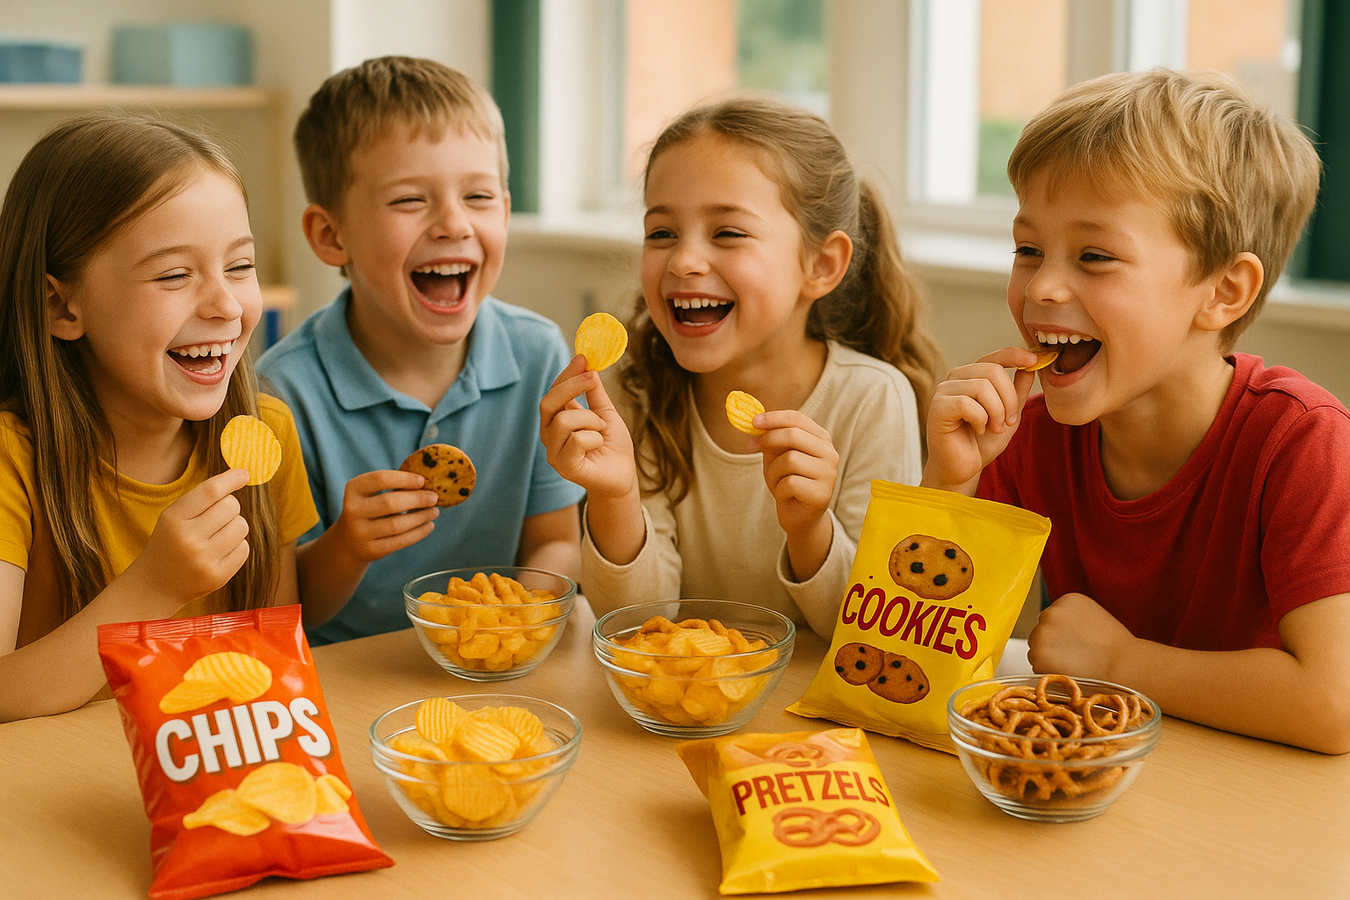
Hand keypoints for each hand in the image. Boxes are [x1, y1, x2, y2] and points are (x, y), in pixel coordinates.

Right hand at [130, 468, 252, 603]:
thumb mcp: (174, 517)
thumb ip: (203, 498)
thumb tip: (242, 475)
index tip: (244, 474)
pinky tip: (219, 552)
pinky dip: (236, 546)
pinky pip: (244, 548)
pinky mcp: (218, 577)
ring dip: (234, 526)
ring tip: (216, 536)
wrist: (155, 585)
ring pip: (242, 526)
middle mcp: (188, 540)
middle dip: (229, 507)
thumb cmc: (170, 542)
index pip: (210, 491)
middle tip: (215, 518)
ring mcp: (204, 560)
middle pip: (231, 506)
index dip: (230, 479)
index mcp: (173, 520)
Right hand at [326, 469, 439, 562]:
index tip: (422, 481)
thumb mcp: (372, 494)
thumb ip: (394, 486)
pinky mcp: (371, 549)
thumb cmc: (370, 509)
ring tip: (434, 511)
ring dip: (421, 517)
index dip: (403, 479)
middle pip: (389, 503)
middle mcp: (353, 510)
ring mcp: (360, 532)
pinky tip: (429, 526)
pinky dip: (418, 533)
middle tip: (434, 498)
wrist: (349, 541)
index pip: (379, 479)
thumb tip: (428, 484)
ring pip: (396, 525)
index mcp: (354, 489)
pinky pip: (399, 541)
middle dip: (417, 499)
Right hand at [539, 354, 637, 500]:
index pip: (553, 392)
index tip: (583, 358)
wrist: (623, 475)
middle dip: (571, 386)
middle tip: (592, 377)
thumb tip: (589, 366)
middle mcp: (550, 434)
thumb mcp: (606, 413)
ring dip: (591, 420)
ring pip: (564, 420)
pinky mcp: (564, 466)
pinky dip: (594, 438)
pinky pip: (576, 440)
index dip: (567, 374)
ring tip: (601, 430)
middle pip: (548, 402)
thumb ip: (595, 393)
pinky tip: (599, 445)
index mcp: (557, 420)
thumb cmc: (612, 445)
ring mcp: (554, 452)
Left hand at [753, 409, 837, 539]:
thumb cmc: (788, 482)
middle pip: (794, 435)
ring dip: (774, 471)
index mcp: (821, 439)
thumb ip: (771, 439)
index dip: (773, 418)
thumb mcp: (777, 456)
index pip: (797, 419)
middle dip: (768, 439)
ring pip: (790, 460)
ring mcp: (828, 474)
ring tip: (777, 481)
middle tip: (751, 446)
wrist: (798, 516)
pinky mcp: (821, 494)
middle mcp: (829, 453)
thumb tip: (754, 423)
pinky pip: (790, 483)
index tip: (753, 421)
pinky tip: (786, 495)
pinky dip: (780, 489)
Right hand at [922, 347, 1039, 491]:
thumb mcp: (1009, 414)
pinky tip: (977, 430)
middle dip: (1009, 399)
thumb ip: (1017, 391)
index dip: (1015, 355)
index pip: (994, 357)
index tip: (1035, 361)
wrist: (964, 468)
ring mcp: (943, 391)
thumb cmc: (983, 443)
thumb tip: (1030, 366)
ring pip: (982, 387)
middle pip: (992, 371)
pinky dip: (980, 420)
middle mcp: (955, 378)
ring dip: (996, 412)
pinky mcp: (937, 408)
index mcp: (972, 376)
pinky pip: (968, 404)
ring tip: (993, 428)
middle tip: (1008, 421)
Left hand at [1027, 592, 1134, 678]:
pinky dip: (1048, 671)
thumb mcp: (1094, 617)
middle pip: (1042, 631)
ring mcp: (1042, 633)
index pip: (1053, 617)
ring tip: (1074, 663)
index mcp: (1066, 600)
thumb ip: (1072, 618)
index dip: (1065, 633)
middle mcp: (1050, 613)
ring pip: (1037, 648)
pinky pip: (1037, 665)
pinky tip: (1069, 671)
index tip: (1078, 641)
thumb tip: (1058, 629)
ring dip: (1048, 658)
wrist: (1123, 665)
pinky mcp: (1038, 654)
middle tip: (1076, 655)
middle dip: (1053, 644)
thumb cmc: (1115, 646)